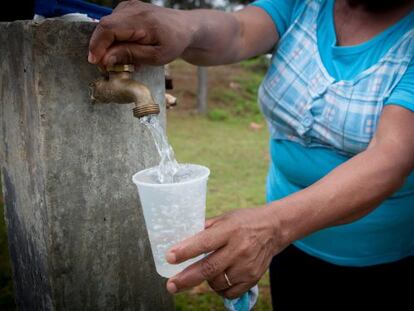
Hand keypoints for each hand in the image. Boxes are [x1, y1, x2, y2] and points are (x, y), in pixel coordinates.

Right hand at [88, 0, 194, 66]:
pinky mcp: (126, 8)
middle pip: (104, 26)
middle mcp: (132, 8)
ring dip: (108, 44)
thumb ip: (130, 55)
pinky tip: (125, 49)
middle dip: (100, 48)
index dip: (98, 46)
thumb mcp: (155, 56)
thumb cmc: (173, 43)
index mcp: (141, 20)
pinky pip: (112, 25)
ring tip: (120, 59)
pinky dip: (114, 39)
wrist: (184, 28)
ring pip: (107, 26)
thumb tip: (105, 58)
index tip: (95, 62)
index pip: (109, 29)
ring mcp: (128, 6)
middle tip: (105, 67)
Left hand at [165, 206, 285, 298]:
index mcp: (229, 230)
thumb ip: (205, 229)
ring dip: (205, 280)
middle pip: (209, 268)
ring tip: (204, 271)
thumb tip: (182, 239)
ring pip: (217, 282)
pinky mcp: (252, 278)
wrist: (274, 229)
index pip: (204, 242)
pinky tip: (217, 280)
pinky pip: (229, 292)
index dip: (185, 251)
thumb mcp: (225, 218)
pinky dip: (219, 288)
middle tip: (171, 285)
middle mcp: (239, 248)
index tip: (169, 257)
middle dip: (186, 279)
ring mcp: (246, 266)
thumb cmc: (245, 221)